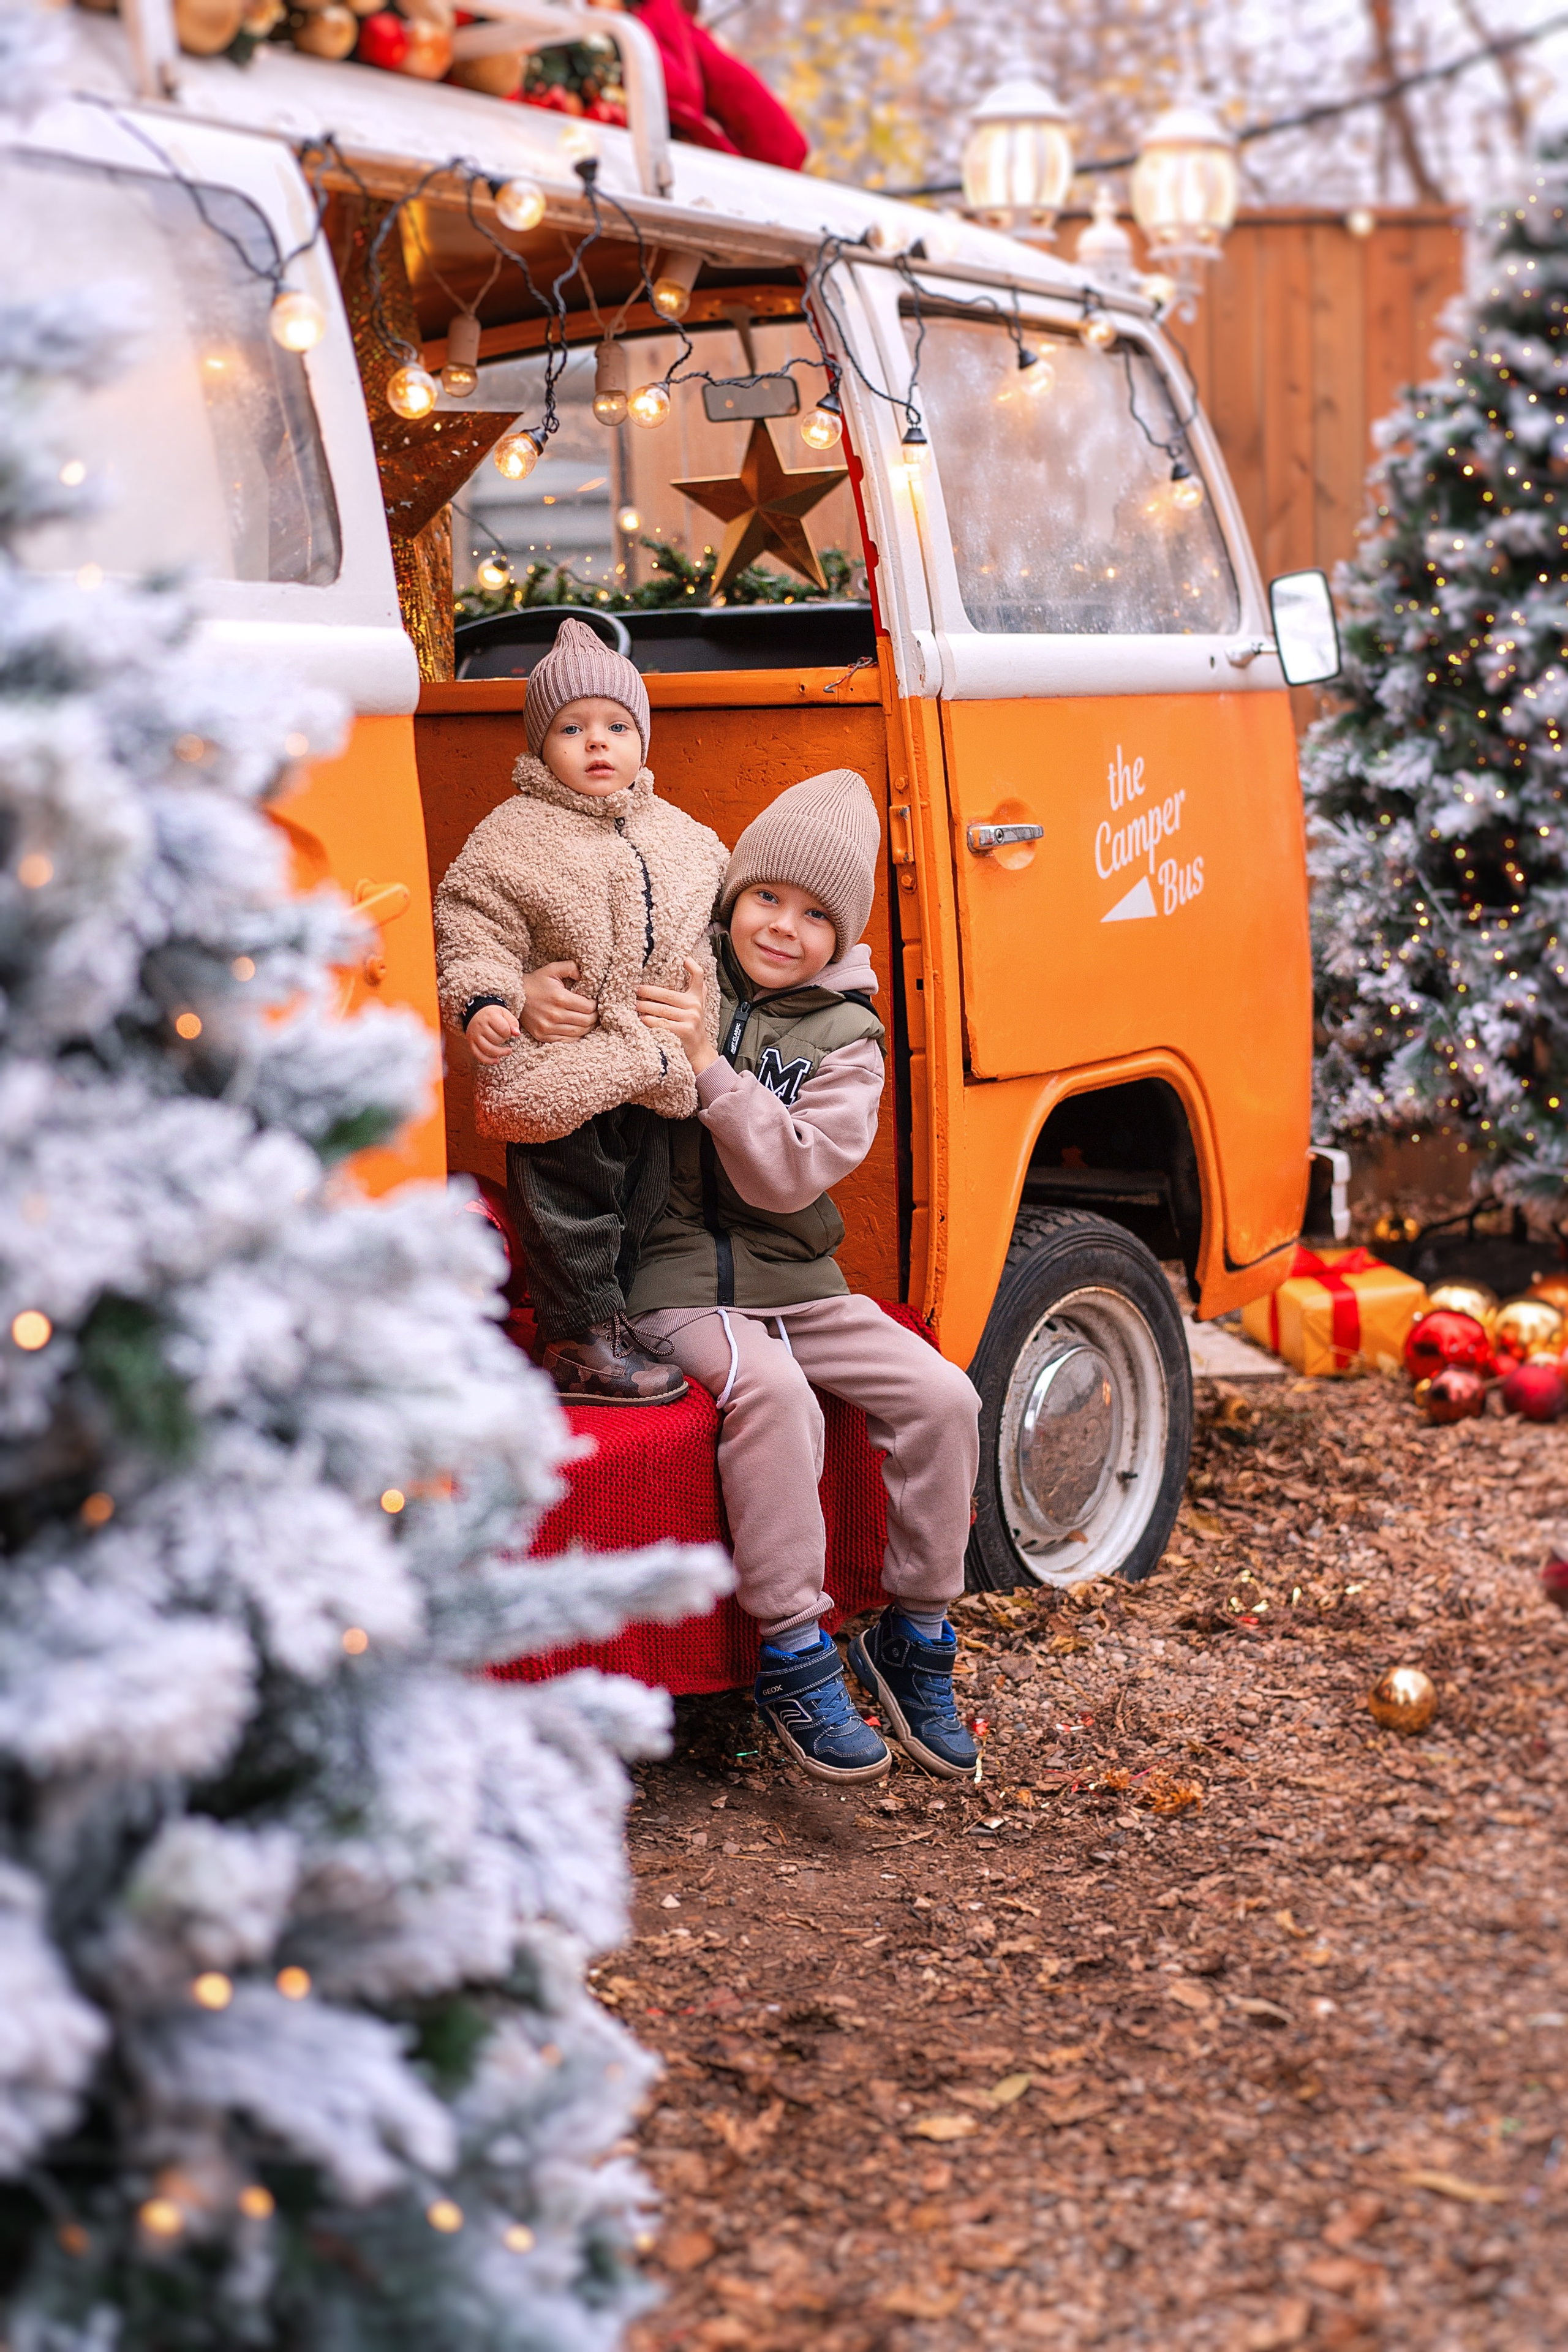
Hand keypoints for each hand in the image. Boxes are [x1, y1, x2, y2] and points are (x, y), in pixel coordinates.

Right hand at [466, 1004, 520, 1064]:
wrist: (476, 1013)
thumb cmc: (492, 1014)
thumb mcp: (504, 1013)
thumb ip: (512, 1022)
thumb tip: (517, 1034)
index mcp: (489, 1016)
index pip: (504, 1029)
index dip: (509, 1032)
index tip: (508, 1031)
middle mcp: (480, 1026)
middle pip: (497, 1040)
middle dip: (504, 1040)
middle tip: (504, 1036)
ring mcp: (474, 1036)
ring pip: (489, 1049)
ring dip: (500, 1053)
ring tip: (507, 1051)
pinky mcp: (471, 1043)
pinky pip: (479, 1056)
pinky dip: (488, 1061)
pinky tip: (497, 1061)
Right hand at [520, 960, 595, 1042]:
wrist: (515, 996)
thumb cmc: (536, 982)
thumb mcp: (552, 969)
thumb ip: (571, 967)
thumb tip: (584, 976)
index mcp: (559, 998)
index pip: (588, 1007)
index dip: (595, 1005)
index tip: (594, 1002)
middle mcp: (554, 1015)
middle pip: (586, 1021)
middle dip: (595, 1017)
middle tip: (596, 1012)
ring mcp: (548, 1028)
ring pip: (579, 1032)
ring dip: (588, 1027)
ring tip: (589, 1020)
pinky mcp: (543, 1036)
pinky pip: (567, 1040)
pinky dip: (576, 1035)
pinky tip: (577, 1028)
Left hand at [637, 957, 715, 1074]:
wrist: (699, 1050)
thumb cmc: (692, 1026)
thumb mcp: (696, 1006)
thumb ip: (693, 991)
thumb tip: (683, 971)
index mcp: (698, 996)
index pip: (699, 975)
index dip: (691, 964)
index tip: (682, 957)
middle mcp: (696, 1005)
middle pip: (668, 994)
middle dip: (648, 992)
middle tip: (635, 990)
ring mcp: (691, 1018)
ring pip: (662, 1009)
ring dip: (645, 1007)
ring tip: (635, 1005)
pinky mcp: (685, 1030)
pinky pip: (662, 1023)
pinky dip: (650, 1021)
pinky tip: (642, 1020)